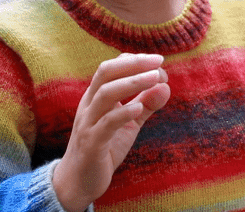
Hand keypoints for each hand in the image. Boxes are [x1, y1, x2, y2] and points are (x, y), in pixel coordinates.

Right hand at [53, 53, 170, 211]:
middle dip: (133, 64)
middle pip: (105, 73)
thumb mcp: (129, 123)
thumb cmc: (104, 148)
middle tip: (159, 62)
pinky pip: (106, 124)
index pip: (111, 68)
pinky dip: (123, 113)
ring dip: (132, 82)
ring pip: (105, 94)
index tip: (158, 62)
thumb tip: (165, 85)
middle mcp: (89, 105)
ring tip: (155, 78)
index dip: (134, 61)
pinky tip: (139, 108)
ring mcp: (88, 123)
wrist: (78, 182)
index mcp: (95, 97)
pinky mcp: (92, 144)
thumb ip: (146, 104)